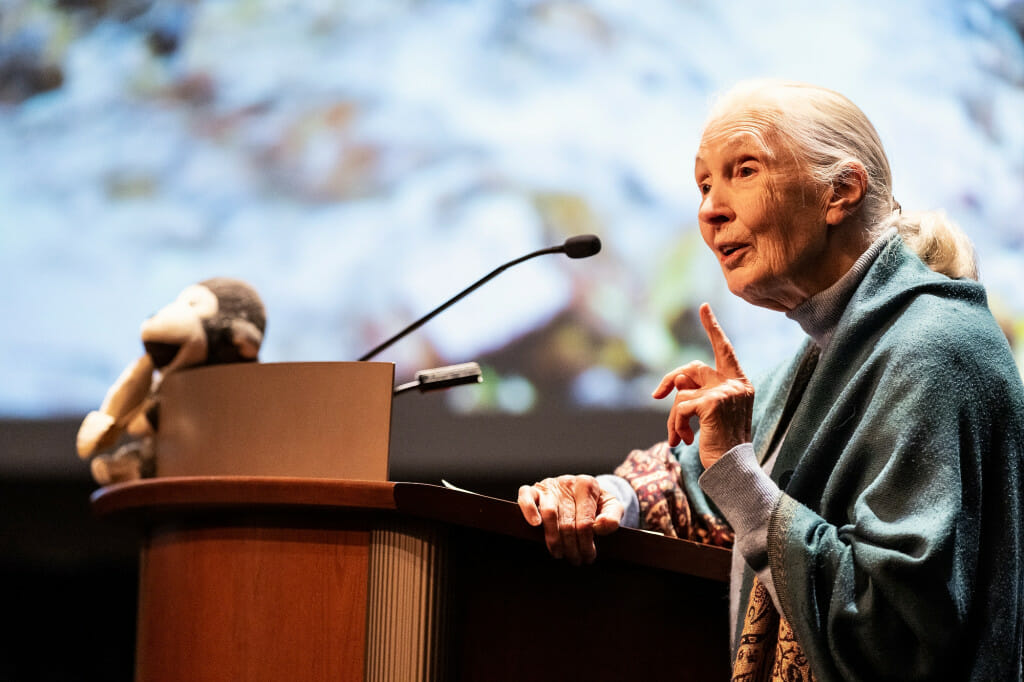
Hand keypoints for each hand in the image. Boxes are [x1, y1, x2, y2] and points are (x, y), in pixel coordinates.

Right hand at [517, 475, 623, 564]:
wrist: (580, 490)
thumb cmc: (595, 503)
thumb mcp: (611, 507)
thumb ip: (612, 517)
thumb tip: (600, 526)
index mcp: (587, 485)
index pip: (585, 521)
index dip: (586, 543)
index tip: (589, 557)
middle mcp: (567, 483)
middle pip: (567, 522)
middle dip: (571, 546)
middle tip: (575, 560)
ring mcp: (548, 486)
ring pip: (549, 513)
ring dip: (553, 539)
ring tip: (559, 554)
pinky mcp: (533, 490)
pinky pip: (526, 497)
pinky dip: (529, 510)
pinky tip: (536, 525)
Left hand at [652, 303, 753, 467]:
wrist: (731, 469)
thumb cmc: (720, 443)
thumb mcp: (709, 414)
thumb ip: (697, 392)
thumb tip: (674, 381)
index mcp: (739, 384)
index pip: (724, 349)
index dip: (712, 327)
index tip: (703, 307)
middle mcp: (735, 384)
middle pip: (691, 368)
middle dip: (669, 380)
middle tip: (657, 395)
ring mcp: (725, 392)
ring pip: (681, 392)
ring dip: (674, 417)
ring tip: (679, 437)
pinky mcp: (712, 403)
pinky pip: (679, 407)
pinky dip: (675, 425)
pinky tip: (683, 441)